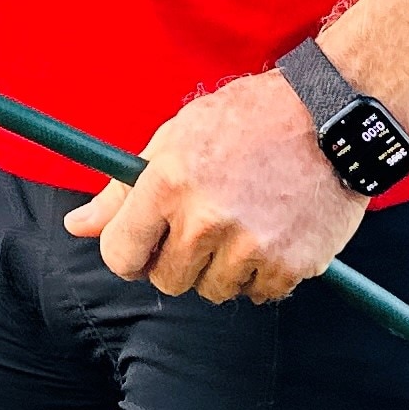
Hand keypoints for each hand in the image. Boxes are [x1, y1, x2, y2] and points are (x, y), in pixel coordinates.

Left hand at [65, 70, 367, 303]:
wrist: (331, 116)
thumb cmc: (248, 119)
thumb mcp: (176, 137)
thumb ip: (124, 189)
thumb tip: (76, 227)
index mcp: (168, 182)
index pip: (120, 255)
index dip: (128, 254)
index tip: (144, 246)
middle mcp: (206, 218)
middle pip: (167, 279)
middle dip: (178, 259)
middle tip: (205, 225)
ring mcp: (250, 245)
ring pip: (213, 290)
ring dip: (223, 267)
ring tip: (244, 222)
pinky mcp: (291, 264)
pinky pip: (258, 293)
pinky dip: (263, 273)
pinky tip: (274, 231)